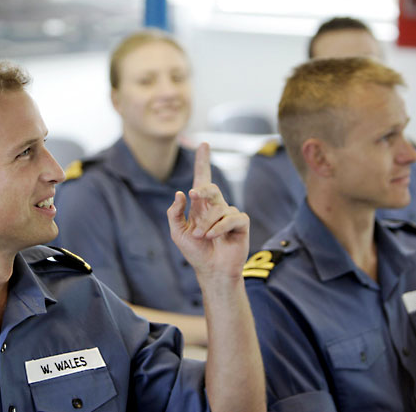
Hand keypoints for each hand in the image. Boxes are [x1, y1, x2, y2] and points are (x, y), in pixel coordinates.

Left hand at [167, 143, 248, 281]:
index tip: (203, 144)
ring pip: (219, 207)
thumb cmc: (195, 252)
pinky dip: (220, 226)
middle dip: (202, 191)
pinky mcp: (241, 223)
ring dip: (207, 222)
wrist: (211, 270)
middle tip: (193, 195)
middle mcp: (216, 206)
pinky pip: (232, 217)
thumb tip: (180, 193)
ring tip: (201, 236)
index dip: (203, 161)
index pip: (202, 178)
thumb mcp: (177, 232)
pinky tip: (213, 236)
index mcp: (200, 205)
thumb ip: (175, 213)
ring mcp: (229, 214)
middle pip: (211, 188)